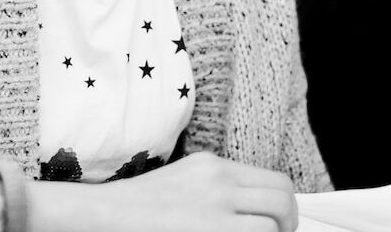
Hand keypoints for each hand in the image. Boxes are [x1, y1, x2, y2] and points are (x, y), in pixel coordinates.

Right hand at [27, 152, 297, 231]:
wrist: (102, 216)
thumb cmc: (135, 209)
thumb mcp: (182, 184)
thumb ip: (216, 191)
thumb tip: (250, 213)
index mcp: (212, 165)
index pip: (272, 180)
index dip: (283, 206)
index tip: (278, 225)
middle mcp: (219, 179)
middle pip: (282, 198)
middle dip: (287, 223)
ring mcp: (216, 205)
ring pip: (273, 223)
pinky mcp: (212, 230)